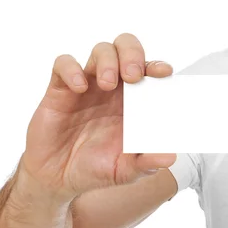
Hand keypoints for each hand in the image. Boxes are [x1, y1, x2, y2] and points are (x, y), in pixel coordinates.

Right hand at [20, 33, 175, 199]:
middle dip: (133, 54)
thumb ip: (147, 163)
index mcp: (134, 100)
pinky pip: (63, 64)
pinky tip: (79, 88)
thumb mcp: (125, 171)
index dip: (157, 65)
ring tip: (108, 84)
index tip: (164, 73)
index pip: (149, 69)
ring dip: (108, 61)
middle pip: (126, 48)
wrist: (57, 179)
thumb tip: (170, 157)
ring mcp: (88, 84)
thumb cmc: (96, 168)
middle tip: (133, 76)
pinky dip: (71, 69)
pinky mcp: (60, 89)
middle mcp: (113, 87)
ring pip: (101, 50)